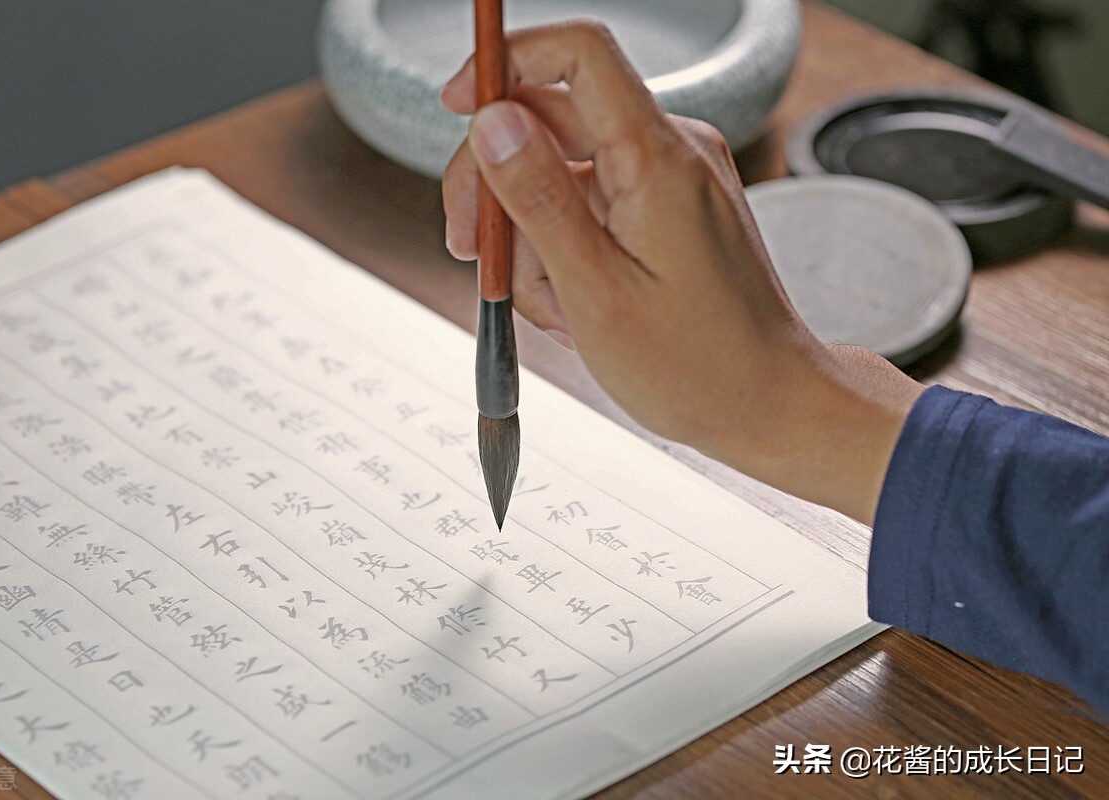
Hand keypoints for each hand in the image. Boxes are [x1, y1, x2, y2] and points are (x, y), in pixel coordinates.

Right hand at [441, 21, 923, 523]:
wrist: (769, 403)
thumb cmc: (697, 366)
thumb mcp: (595, 291)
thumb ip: (538, 198)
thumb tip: (491, 122)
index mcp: (658, 158)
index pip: (578, 53)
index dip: (505, 62)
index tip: (456, 105)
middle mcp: (670, 151)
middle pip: (549, 118)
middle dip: (496, 183)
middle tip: (471, 251)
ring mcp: (669, 179)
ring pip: (560, 172)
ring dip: (531, 237)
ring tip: (551, 310)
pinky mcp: (666, 207)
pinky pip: (590, 204)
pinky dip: (563, 250)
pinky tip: (572, 305)